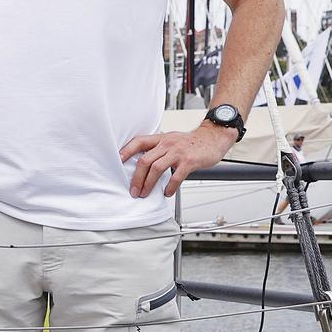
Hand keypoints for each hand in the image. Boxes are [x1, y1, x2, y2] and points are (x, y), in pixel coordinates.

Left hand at [119, 123, 235, 197]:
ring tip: (145, 194)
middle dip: (136, 178)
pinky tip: (167, 193)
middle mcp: (167, 144)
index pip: (139, 142)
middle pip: (145, 160)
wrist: (213, 137)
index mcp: (161, 138)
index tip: (118, 161)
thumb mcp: (172, 139)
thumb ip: (159, 149)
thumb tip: (144, 164)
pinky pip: (176, 176)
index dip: (127, 150)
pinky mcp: (189, 161)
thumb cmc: (191, 142)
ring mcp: (178, 152)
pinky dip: (169, 187)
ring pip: (156, 169)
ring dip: (148, 184)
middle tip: (133, 190)